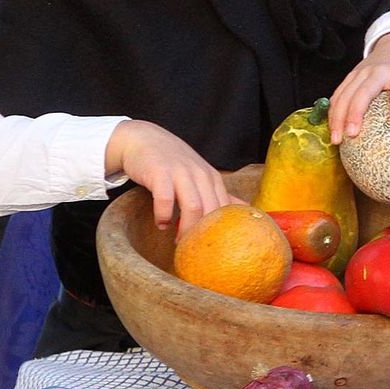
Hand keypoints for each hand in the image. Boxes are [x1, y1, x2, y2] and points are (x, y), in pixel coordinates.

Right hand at [105, 120, 240, 233]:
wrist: (144, 139)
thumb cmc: (173, 162)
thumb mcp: (199, 176)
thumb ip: (218, 194)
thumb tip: (245, 210)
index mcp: (212, 178)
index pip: (225, 209)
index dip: (219, 231)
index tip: (211, 246)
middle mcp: (200, 175)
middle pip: (212, 210)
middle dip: (204, 234)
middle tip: (194, 249)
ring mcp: (181, 173)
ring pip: (193, 206)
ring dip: (186, 228)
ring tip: (178, 241)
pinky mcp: (160, 173)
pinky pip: (165, 199)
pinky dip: (164, 215)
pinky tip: (161, 223)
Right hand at [328, 30, 389, 143]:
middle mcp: (378, 70)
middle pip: (364, 91)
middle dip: (356, 112)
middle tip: (352, 135)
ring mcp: (361, 72)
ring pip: (345, 93)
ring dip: (338, 116)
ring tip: (337, 140)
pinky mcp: (350, 76)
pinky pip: (338, 94)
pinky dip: (332, 112)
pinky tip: (330, 130)